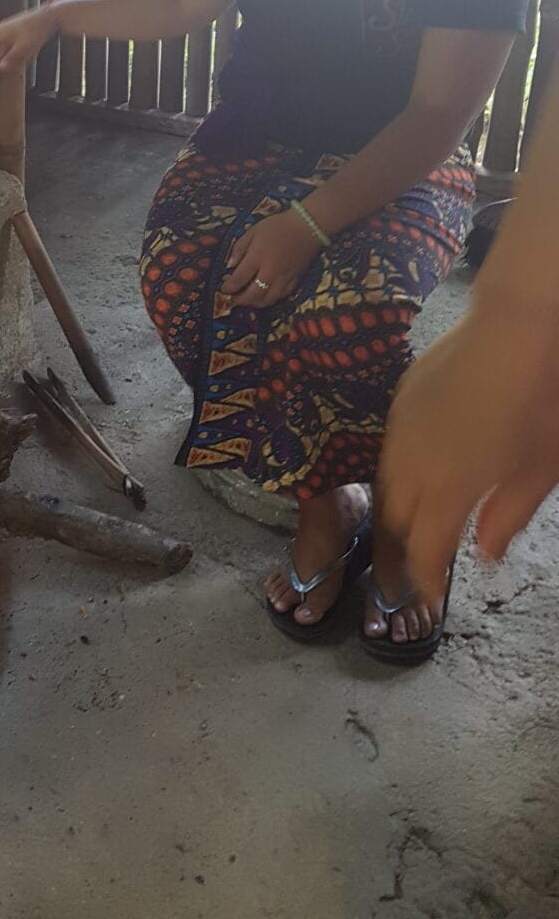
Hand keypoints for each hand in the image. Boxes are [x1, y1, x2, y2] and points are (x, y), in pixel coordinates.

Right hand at [0, 2, 60, 75]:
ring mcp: (11, 28)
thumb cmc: (36, 29)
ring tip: (28, 55)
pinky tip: (32, 50)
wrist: (50, 16)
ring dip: (15, 54)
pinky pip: (16, 43)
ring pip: (8, 47)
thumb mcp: (23, 47)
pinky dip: (21, 49)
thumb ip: (11, 58)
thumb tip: (1, 67)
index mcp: (0, 32)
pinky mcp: (19, 29)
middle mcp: (3, 29)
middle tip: (11, 67)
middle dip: (5, 58)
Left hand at [219, 209, 320, 308]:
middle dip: (240, 300)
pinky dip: (272, 299)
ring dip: (255, 304)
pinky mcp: (295, 280)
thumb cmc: (277, 226)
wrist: (307, 227)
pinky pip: (282, 296)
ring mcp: (284, 278)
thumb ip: (239, 248)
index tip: (223, 289)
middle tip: (234, 299)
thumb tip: (229, 265)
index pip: (239, 279)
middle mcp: (270, 271)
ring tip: (248, 301)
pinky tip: (265, 297)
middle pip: (253, 295)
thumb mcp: (253, 231)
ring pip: (268, 300)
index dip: (229, 287)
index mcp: (257, 257)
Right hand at [381, 310, 556, 599]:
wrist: (515, 327)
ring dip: (398, 509)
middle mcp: (412, 462)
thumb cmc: (541, 402)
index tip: (428, 598)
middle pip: (394, 518)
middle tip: (415, 570)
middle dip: (401, 550)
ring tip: (415, 525)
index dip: (423, 579)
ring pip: (385, 482)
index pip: (423, 548)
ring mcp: (401, 427)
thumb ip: (507, 515)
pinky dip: (399, 471)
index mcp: (448, 487)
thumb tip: (482, 551)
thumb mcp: (541, 470)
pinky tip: (418, 472)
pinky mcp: (401, 399)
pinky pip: (390, 448)